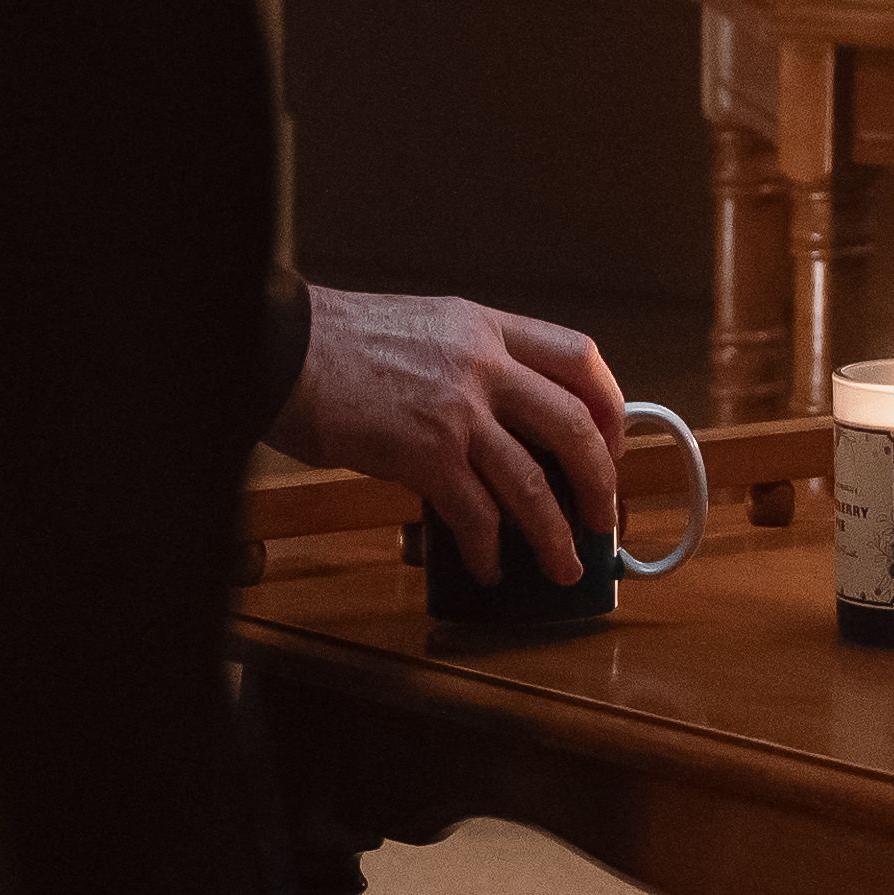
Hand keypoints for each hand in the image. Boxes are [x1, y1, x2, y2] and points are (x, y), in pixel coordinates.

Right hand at [282, 288, 627, 579]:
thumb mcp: (425, 329)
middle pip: (575, 424)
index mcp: (486, 328)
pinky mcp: (424, 454)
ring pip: (534, 481)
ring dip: (556, 533)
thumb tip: (500, 423)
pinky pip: (476, 512)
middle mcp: (483, 365)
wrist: (280, 348)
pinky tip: (490, 566)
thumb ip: (470, 365)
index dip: (609, 404)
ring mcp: (457, 411)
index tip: (612, 440)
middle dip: (600, 479)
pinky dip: (490, 547)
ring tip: (565, 566)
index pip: (579, 356)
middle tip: (603, 515)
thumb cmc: (337, 343)